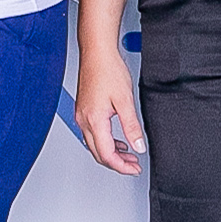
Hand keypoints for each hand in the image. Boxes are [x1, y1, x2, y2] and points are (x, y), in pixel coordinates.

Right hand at [74, 45, 146, 175]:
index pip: (107, 154)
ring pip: (94, 145)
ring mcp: (82, 116)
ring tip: (129, 154)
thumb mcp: (125, 101)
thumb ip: (132, 126)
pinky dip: (105, 141)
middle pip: (98, 154)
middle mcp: (84, 120)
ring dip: (111, 153)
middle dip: (117, 163)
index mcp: (94, 121)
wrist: (97, 53)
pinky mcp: (84, 110)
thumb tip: (138, 145)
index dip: (122, 166)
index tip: (134, 168)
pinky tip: (117, 140)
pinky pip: (92, 134)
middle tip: (133, 165)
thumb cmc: (107, 70)